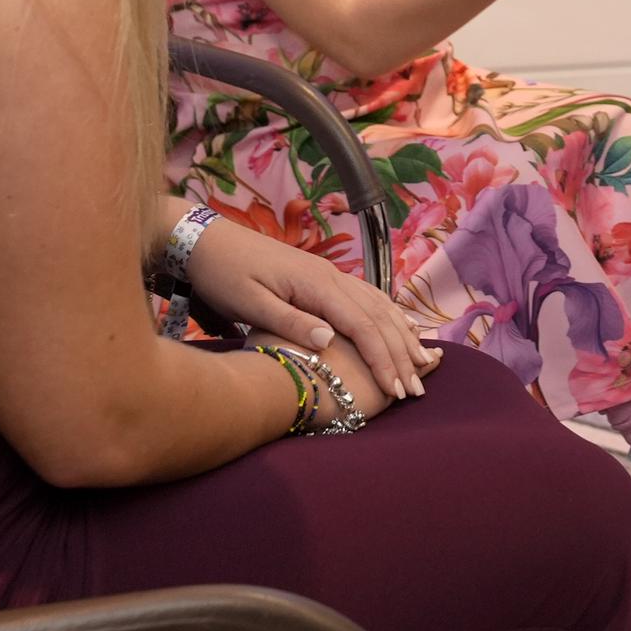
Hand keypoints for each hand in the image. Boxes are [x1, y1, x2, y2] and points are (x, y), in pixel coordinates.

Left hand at [187, 217, 439, 399]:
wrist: (209, 241)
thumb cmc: (225, 274)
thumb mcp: (250, 302)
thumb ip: (290, 322)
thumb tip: (329, 342)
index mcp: (316, 284)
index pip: (362, 325)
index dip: (383, 359)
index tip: (396, 389)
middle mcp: (331, 276)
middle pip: (378, 316)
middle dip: (401, 353)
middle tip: (417, 388)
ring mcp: (329, 274)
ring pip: (378, 304)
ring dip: (401, 335)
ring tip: (422, 362)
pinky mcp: (322, 277)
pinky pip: (366, 297)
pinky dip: (387, 315)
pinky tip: (398, 327)